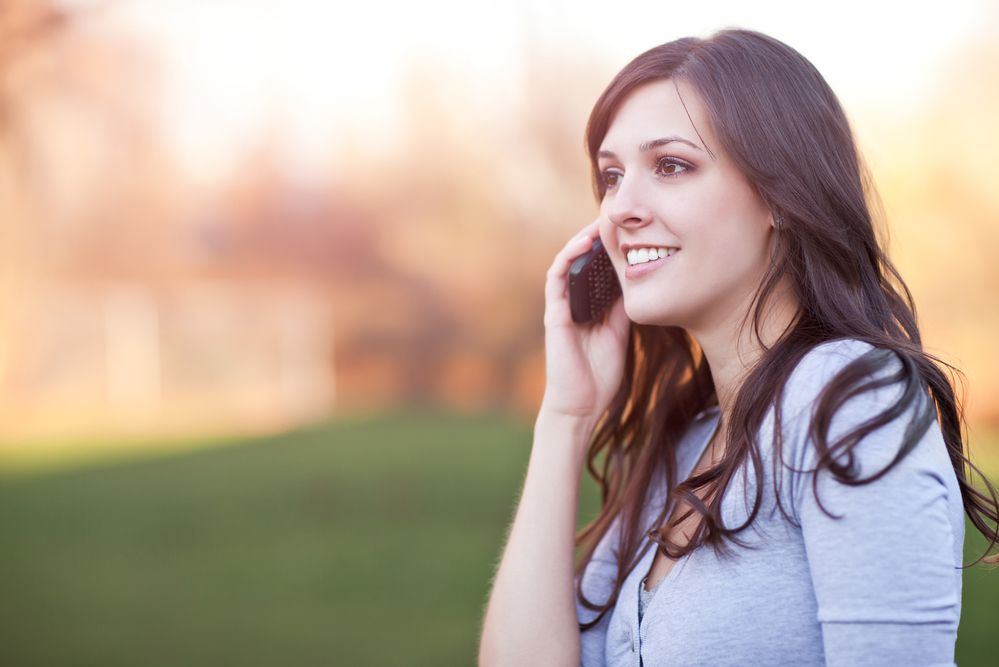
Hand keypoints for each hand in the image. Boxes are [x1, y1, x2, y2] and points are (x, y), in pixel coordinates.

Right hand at [539, 219, 629, 424]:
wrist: (581, 407)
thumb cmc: (598, 377)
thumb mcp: (618, 335)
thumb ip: (621, 309)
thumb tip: (636, 283)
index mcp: (587, 309)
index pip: (595, 271)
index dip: (607, 250)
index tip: (626, 231)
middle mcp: (571, 304)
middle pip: (581, 263)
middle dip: (595, 240)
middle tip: (614, 218)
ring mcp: (560, 308)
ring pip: (567, 265)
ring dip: (580, 242)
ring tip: (598, 224)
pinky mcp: (554, 315)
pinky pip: (556, 279)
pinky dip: (568, 259)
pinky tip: (583, 245)